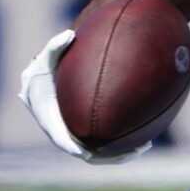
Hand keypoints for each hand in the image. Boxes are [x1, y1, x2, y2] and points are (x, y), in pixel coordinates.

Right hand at [17, 29, 147, 163]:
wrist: (46, 78)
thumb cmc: (47, 68)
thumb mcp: (47, 57)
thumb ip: (55, 46)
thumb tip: (69, 35)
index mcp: (51, 121)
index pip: (63, 141)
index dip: (76, 148)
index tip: (89, 152)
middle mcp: (65, 133)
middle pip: (87, 153)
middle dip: (107, 155)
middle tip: (129, 151)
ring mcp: (77, 135)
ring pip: (100, 151)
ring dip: (119, 153)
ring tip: (143, 147)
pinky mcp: (88, 133)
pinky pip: (106, 142)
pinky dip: (121, 143)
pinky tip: (143, 136)